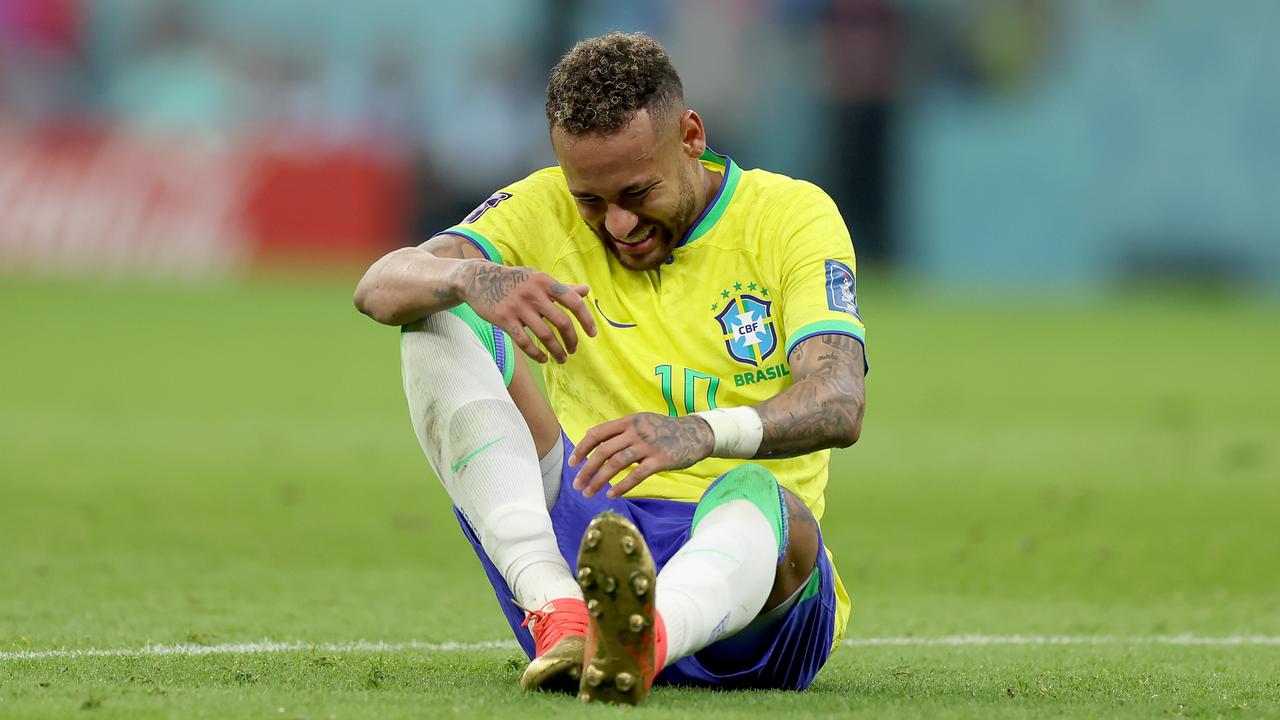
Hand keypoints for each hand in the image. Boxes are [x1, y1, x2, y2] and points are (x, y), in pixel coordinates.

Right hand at [453, 260, 595, 362]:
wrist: (478, 279)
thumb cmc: (514, 280)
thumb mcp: (538, 279)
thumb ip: (562, 287)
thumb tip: (586, 289)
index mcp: (545, 282)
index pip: (573, 301)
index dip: (586, 319)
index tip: (592, 334)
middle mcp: (534, 293)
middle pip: (562, 322)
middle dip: (572, 340)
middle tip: (573, 350)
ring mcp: (518, 306)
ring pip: (545, 335)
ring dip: (556, 351)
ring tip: (561, 359)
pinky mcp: (504, 319)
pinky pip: (524, 342)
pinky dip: (536, 354)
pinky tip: (543, 359)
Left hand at [569, 413, 714, 498]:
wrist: (695, 433)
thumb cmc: (664, 430)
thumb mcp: (641, 422)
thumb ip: (620, 430)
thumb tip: (592, 438)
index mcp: (628, 421)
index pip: (597, 433)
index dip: (582, 449)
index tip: (572, 463)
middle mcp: (635, 431)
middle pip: (603, 451)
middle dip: (586, 470)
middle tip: (577, 486)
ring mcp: (647, 445)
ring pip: (616, 464)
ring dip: (599, 481)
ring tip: (589, 493)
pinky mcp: (660, 460)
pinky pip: (636, 475)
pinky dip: (622, 486)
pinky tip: (612, 495)